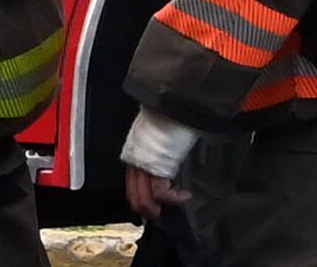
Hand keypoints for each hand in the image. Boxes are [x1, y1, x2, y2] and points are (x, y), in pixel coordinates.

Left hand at [118, 104, 203, 220]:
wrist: (172, 102)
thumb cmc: (169, 115)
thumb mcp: (160, 135)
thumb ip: (160, 150)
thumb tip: (171, 158)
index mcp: (134, 154)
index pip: (132, 187)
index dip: (145, 201)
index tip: (158, 206)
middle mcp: (134, 162)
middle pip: (136, 198)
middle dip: (151, 211)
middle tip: (165, 214)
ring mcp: (143, 165)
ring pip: (145, 198)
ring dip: (162, 208)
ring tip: (177, 205)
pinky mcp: (156, 165)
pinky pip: (161, 191)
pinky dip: (173, 198)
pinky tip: (184, 195)